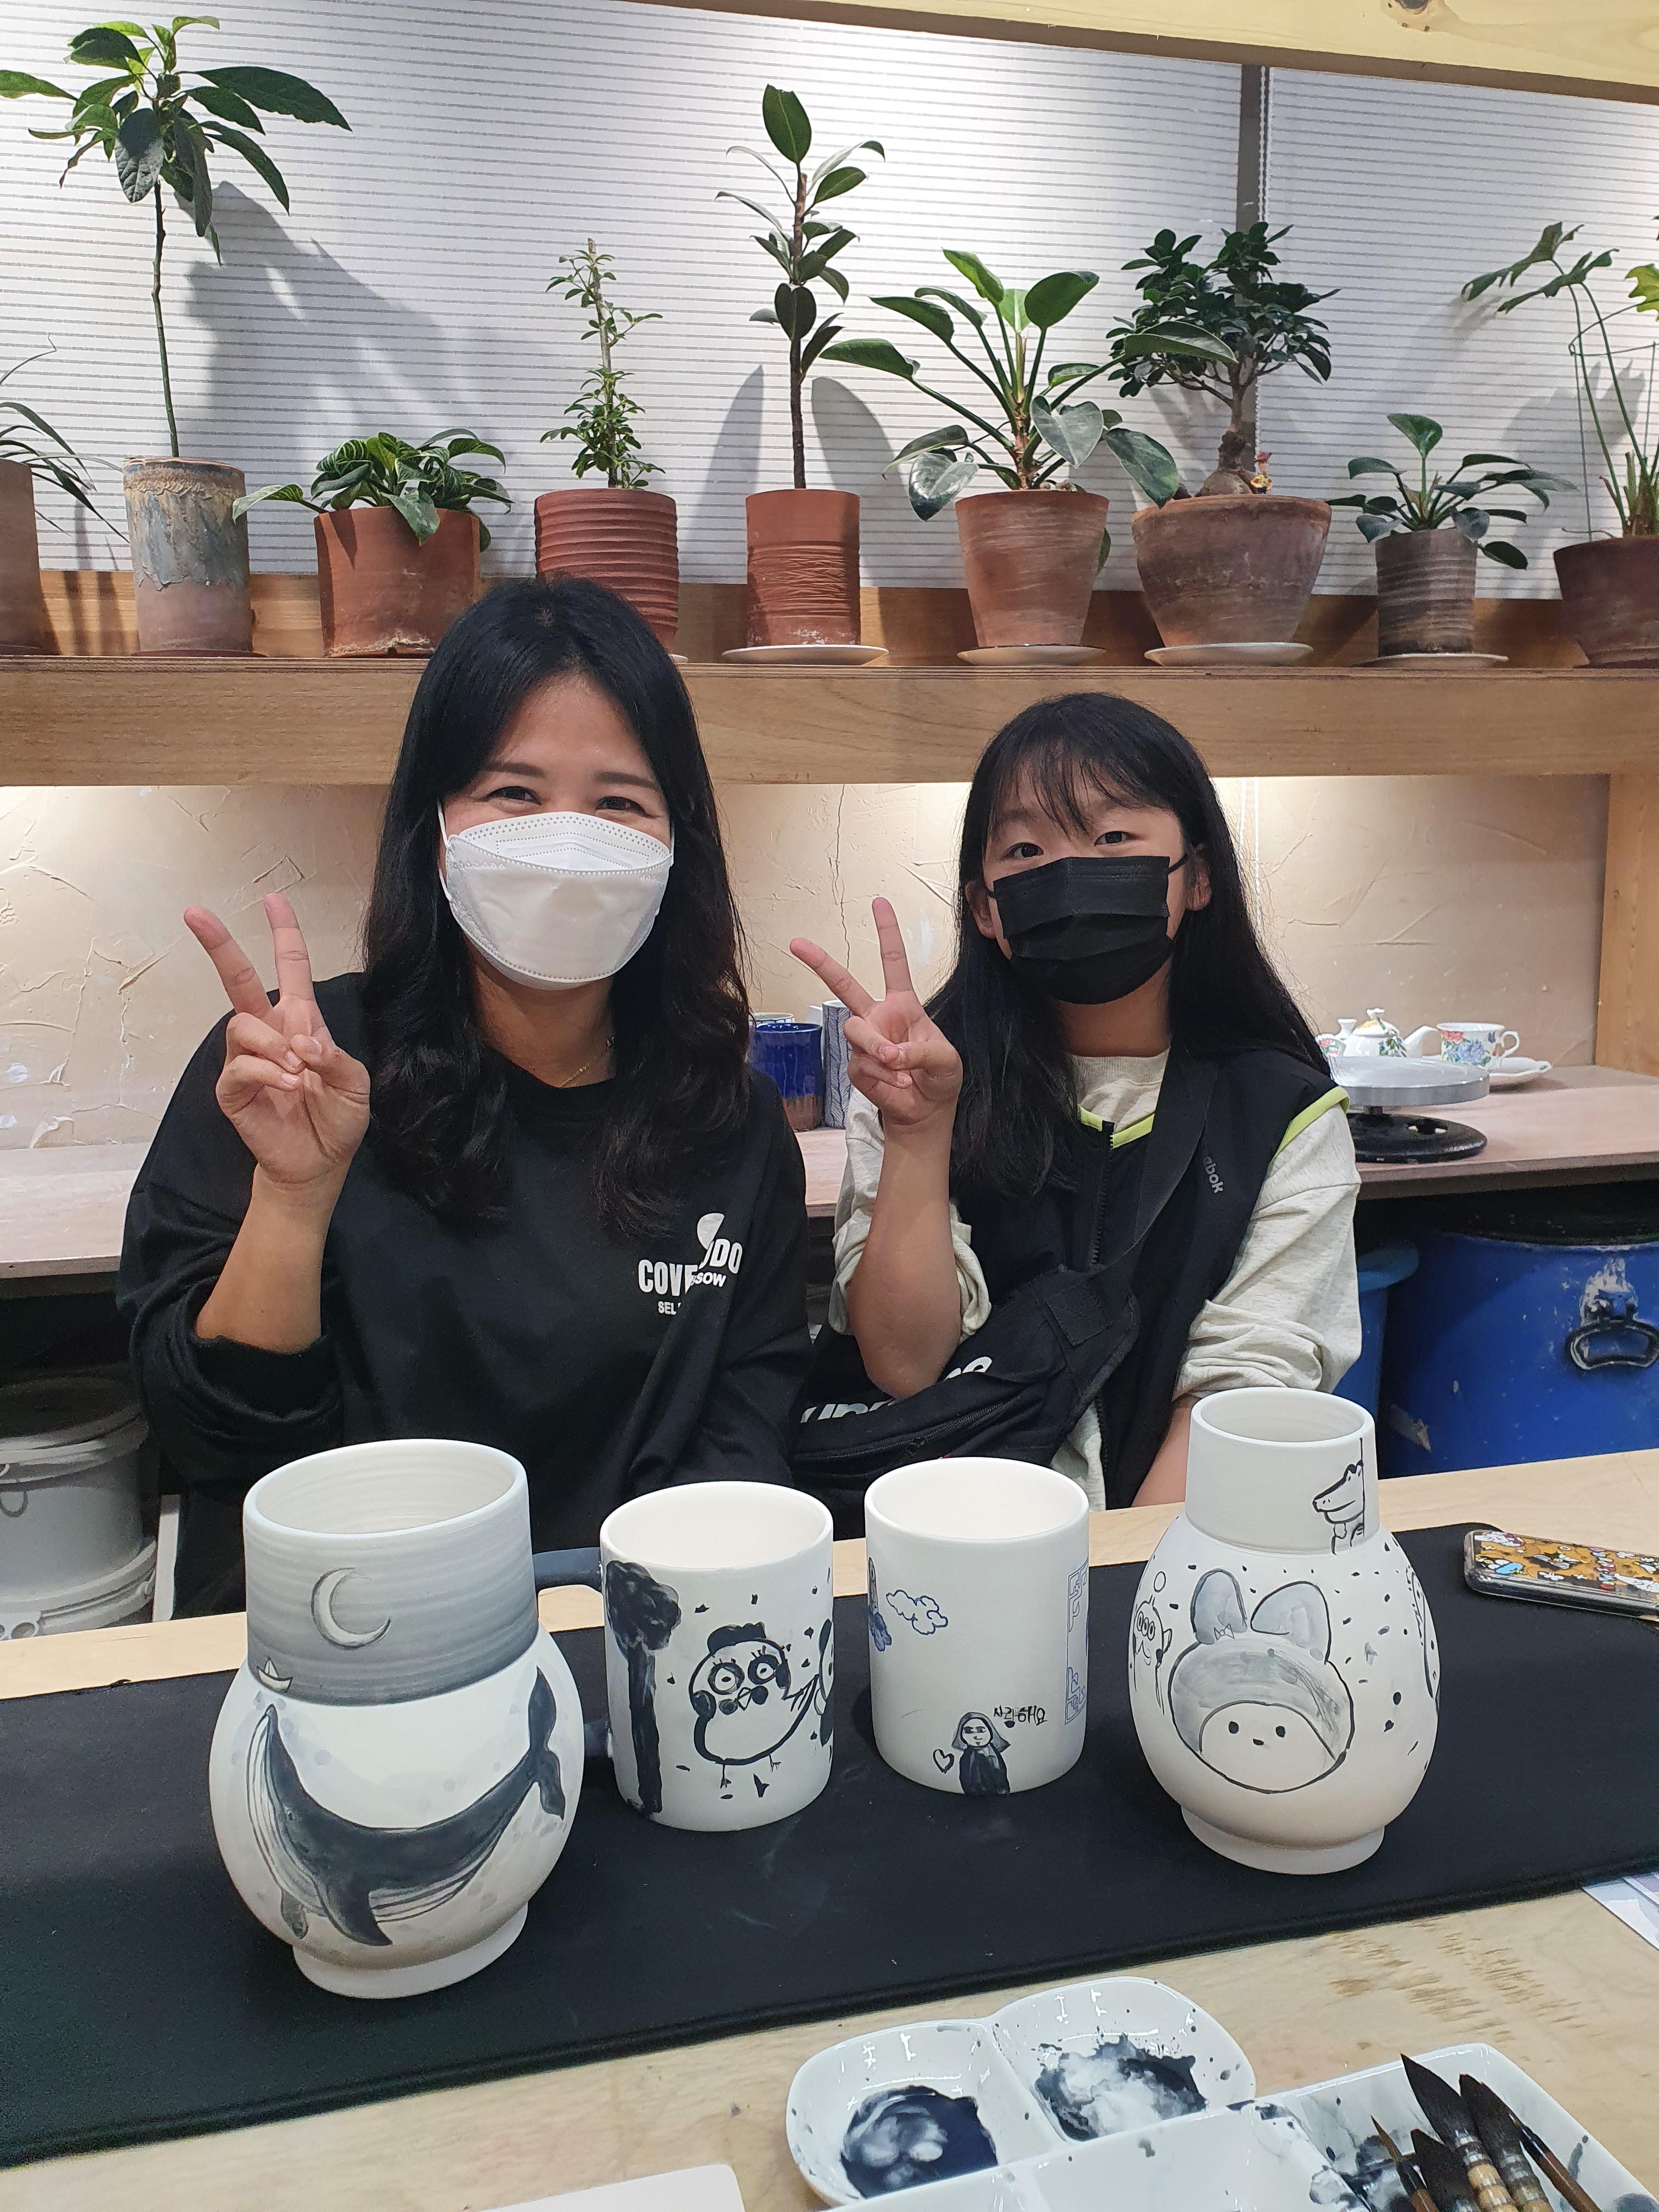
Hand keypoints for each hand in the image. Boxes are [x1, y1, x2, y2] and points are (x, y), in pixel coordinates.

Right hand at [185, 893, 370, 1197]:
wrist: (320, 1162)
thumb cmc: (338, 1118)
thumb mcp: (354, 1084)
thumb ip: (334, 1056)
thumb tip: (301, 1040)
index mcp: (300, 1021)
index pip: (290, 968)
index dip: (283, 933)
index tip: (273, 899)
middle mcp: (269, 1033)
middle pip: (238, 979)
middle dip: (218, 945)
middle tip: (195, 912)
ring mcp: (247, 1059)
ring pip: (242, 1026)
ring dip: (273, 1046)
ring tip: (298, 1073)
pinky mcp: (233, 1089)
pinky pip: (240, 1067)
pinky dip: (268, 1074)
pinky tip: (289, 1088)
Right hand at [790, 898, 960, 1141]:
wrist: (926, 1111)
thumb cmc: (940, 1077)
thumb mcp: (945, 1060)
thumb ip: (920, 1051)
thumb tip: (888, 1053)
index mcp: (903, 1005)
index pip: (893, 962)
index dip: (886, 932)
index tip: (878, 902)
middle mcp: (878, 1017)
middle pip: (844, 984)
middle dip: (819, 962)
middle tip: (795, 942)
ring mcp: (863, 1040)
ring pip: (855, 1031)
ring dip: (878, 1050)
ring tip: (899, 1067)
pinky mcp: (855, 1065)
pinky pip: (860, 1063)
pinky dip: (881, 1076)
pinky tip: (896, 1083)